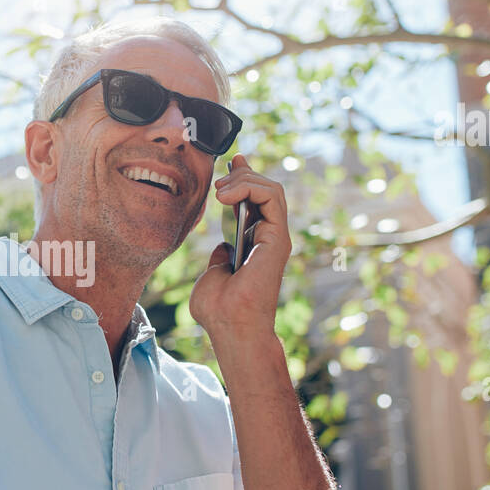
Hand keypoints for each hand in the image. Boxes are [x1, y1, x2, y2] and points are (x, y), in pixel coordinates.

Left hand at [189, 154, 291, 341]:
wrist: (230, 327)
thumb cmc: (219, 310)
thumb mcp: (212, 275)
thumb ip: (219, 258)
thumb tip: (222, 246)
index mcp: (254, 243)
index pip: (255, 200)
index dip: (243, 177)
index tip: (230, 161)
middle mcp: (267, 237)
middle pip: (263, 188)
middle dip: (240, 175)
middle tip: (217, 185)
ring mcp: (275, 236)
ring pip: (271, 187)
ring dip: (244, 179)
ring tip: (220, 192)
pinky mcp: (278, 237)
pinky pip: (272, 196)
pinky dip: (250, 187)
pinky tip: (226, 197)